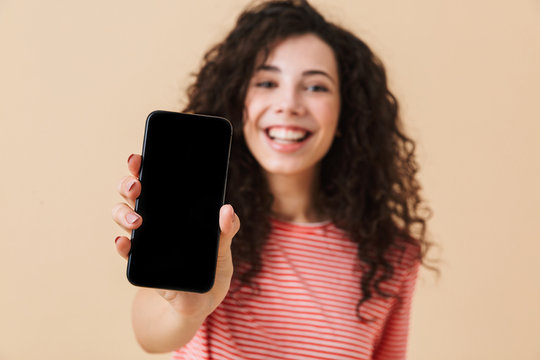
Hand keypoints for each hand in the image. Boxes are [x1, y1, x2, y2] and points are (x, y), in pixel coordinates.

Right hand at [112, 154, 239, 318]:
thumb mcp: (223, 248)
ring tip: (137, 221)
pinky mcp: (140, 263)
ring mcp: (145, 240)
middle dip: (129, 184)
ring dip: (123, 214)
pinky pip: (125, 250)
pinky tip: (124, 243)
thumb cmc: (212, 269)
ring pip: (123, 216)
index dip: (144, 166)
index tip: (139, 157)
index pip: (157, 181)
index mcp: (175, 209)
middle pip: (134, 194)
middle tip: (137, 186)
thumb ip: (227, 230)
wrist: (200, 304)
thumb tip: (226, 210)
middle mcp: (156, 219)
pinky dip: (122, 245)